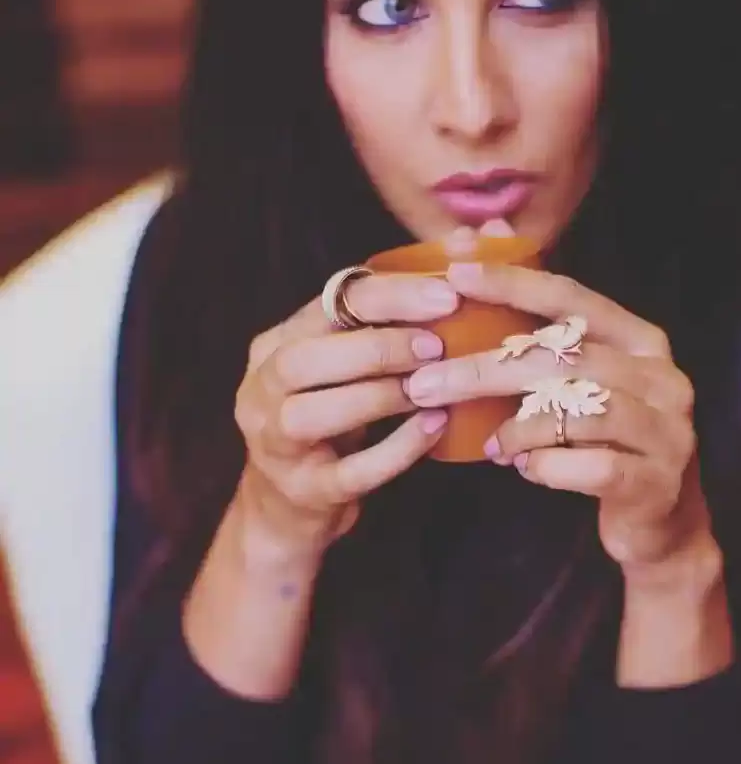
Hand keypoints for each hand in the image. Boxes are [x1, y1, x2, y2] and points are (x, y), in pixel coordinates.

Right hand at [234, 273, 457, 554]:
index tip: (445, 297)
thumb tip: (458, 259)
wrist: (289, 504)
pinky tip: (434, 427)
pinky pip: (349, 471)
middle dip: (376, 347)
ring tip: (433, 388)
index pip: (326, 304)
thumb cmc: (332, 418)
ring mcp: (274, 444)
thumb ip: (382, 320)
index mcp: (275, 344)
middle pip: (304, 358)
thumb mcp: (342, 364)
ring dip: (381, 395)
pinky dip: (396, 449)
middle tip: (435, 346)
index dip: (387, 297)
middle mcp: (260, 388)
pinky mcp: (302, 491)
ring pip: (313, 413)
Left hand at [405, 262, 713, 576]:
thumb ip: (537, 320)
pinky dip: (546, 466)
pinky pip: (592, 466)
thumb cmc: (604, 437)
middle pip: (565, 357)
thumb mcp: (576, 379)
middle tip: (425, 383)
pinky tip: (524, 468)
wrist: (658, 520)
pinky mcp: (657, 481)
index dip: (512, 283)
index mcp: (641, 339)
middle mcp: (662, 376)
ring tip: (489, 442)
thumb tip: (488, 235)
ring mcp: (667, 430)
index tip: (453, 274)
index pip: (570, 298)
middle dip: (485, 369)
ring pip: (579, 411)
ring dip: (519, 426)